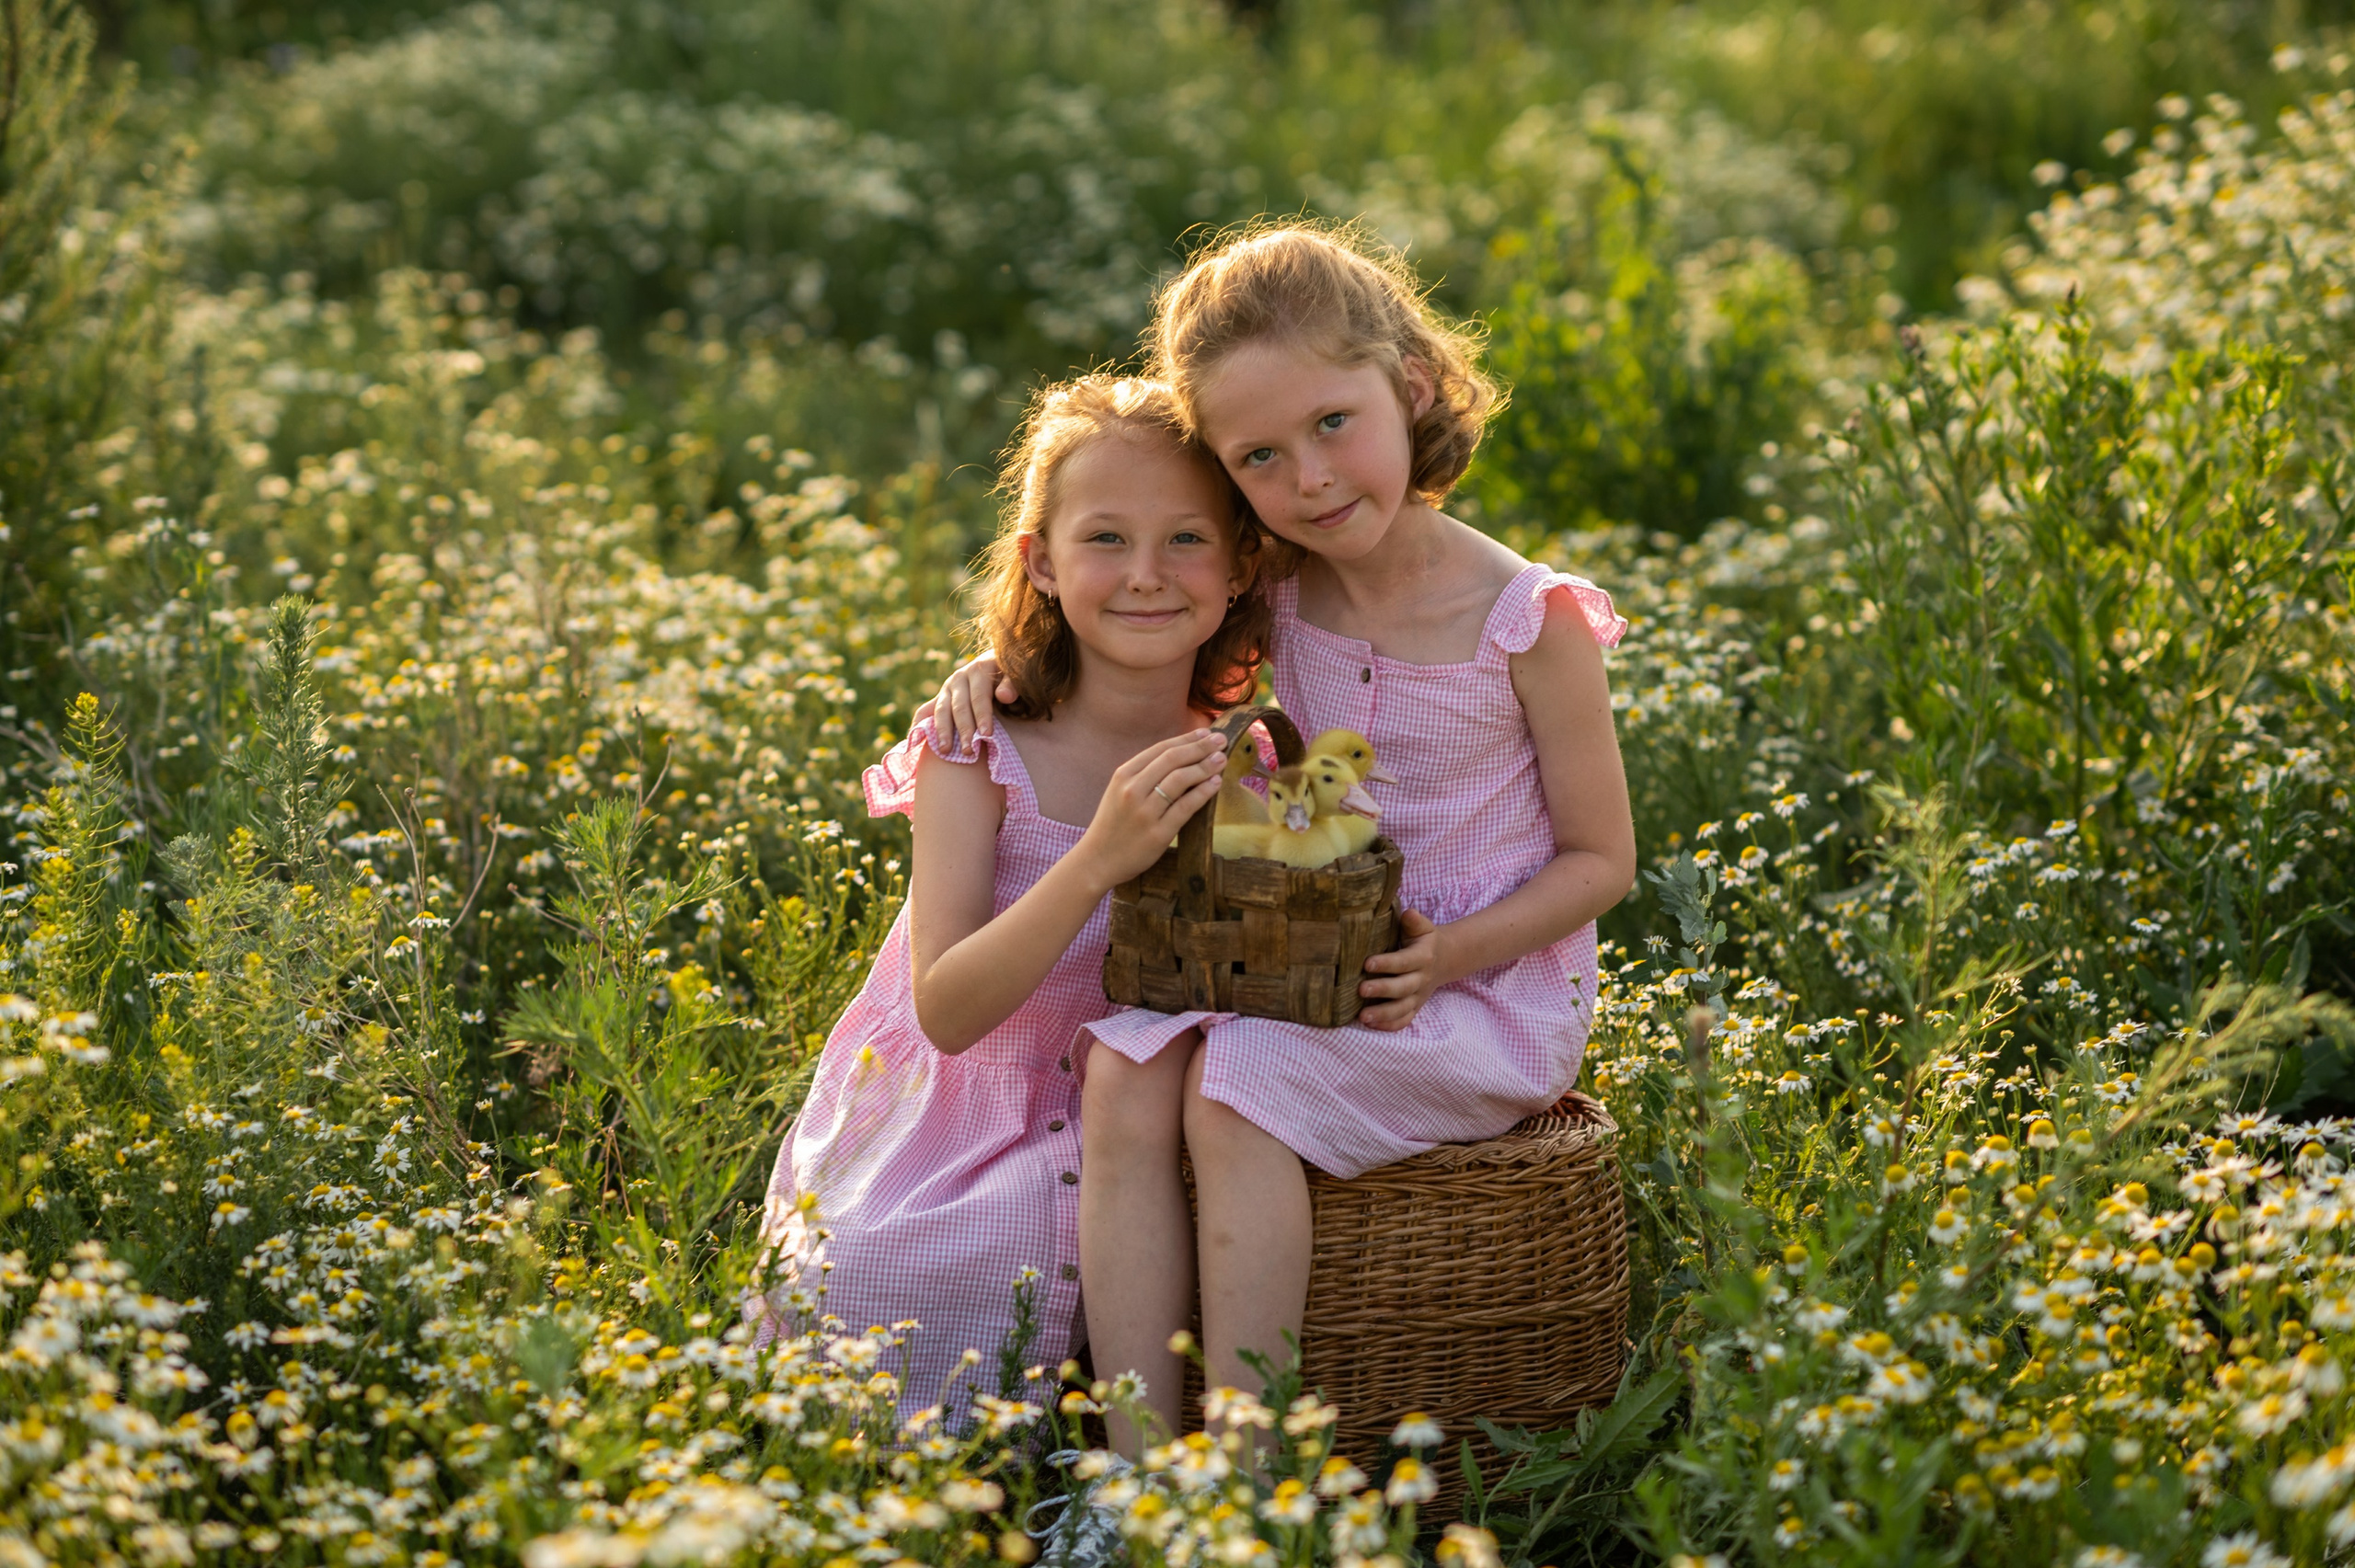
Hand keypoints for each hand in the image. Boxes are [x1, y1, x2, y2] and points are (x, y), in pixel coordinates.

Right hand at [923, 655, 1018, 750]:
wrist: (997, 666)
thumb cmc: (1011, 676)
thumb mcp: (1015, 675)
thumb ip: (1012, 684)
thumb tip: (1004, 696)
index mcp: (979, 670)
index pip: (980, 697)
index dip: (983, 716)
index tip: (987, 735)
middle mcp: (959, 678)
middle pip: (960, 707)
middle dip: (964, 730)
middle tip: (969, 752)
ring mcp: (947, 688)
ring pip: (942, 710)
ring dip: (942, 732)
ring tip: (946, 751)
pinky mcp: (941, 698)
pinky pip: (925, 711)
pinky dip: (919, 725)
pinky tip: (914, 741)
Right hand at [1074, 732, 1226, 889]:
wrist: (1098, 859)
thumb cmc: (1113, 824)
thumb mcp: (1120, 791)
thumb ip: (1144, 774)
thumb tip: (1182, 756)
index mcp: (1123, 775)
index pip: (1161, 749)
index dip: (1187, 739)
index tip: (1206, 733)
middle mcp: (1133, 789)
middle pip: (1173, 759)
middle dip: (1200, 747)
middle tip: (1221, 740)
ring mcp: (1145, 811)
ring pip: (1181, 780)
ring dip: (1205, 766)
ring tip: (1221, 759)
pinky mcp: (1158, 833)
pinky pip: (1186, 807)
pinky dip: (1203, 792)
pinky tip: (1215, 783)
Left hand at [1357, 910, 1442, 1030]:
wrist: (1445, 958)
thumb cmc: (1424, 939)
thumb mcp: (1423, 927)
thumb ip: (1415, 921)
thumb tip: (1409, 913)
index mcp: (1423, 957)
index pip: (1404, 962)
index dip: (1387, 963)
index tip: (1367, 963)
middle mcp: (1422, 978)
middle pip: (1403, 988)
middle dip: (1382, 990)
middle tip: (1361, 990)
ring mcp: (1419, 996)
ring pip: (1403, 1009)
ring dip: (1383, 1014)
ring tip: (1362, 1016)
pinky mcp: (1415, 1007)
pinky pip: (1404, 1020)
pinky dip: (1389, 1025)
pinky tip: (1370, 1025)